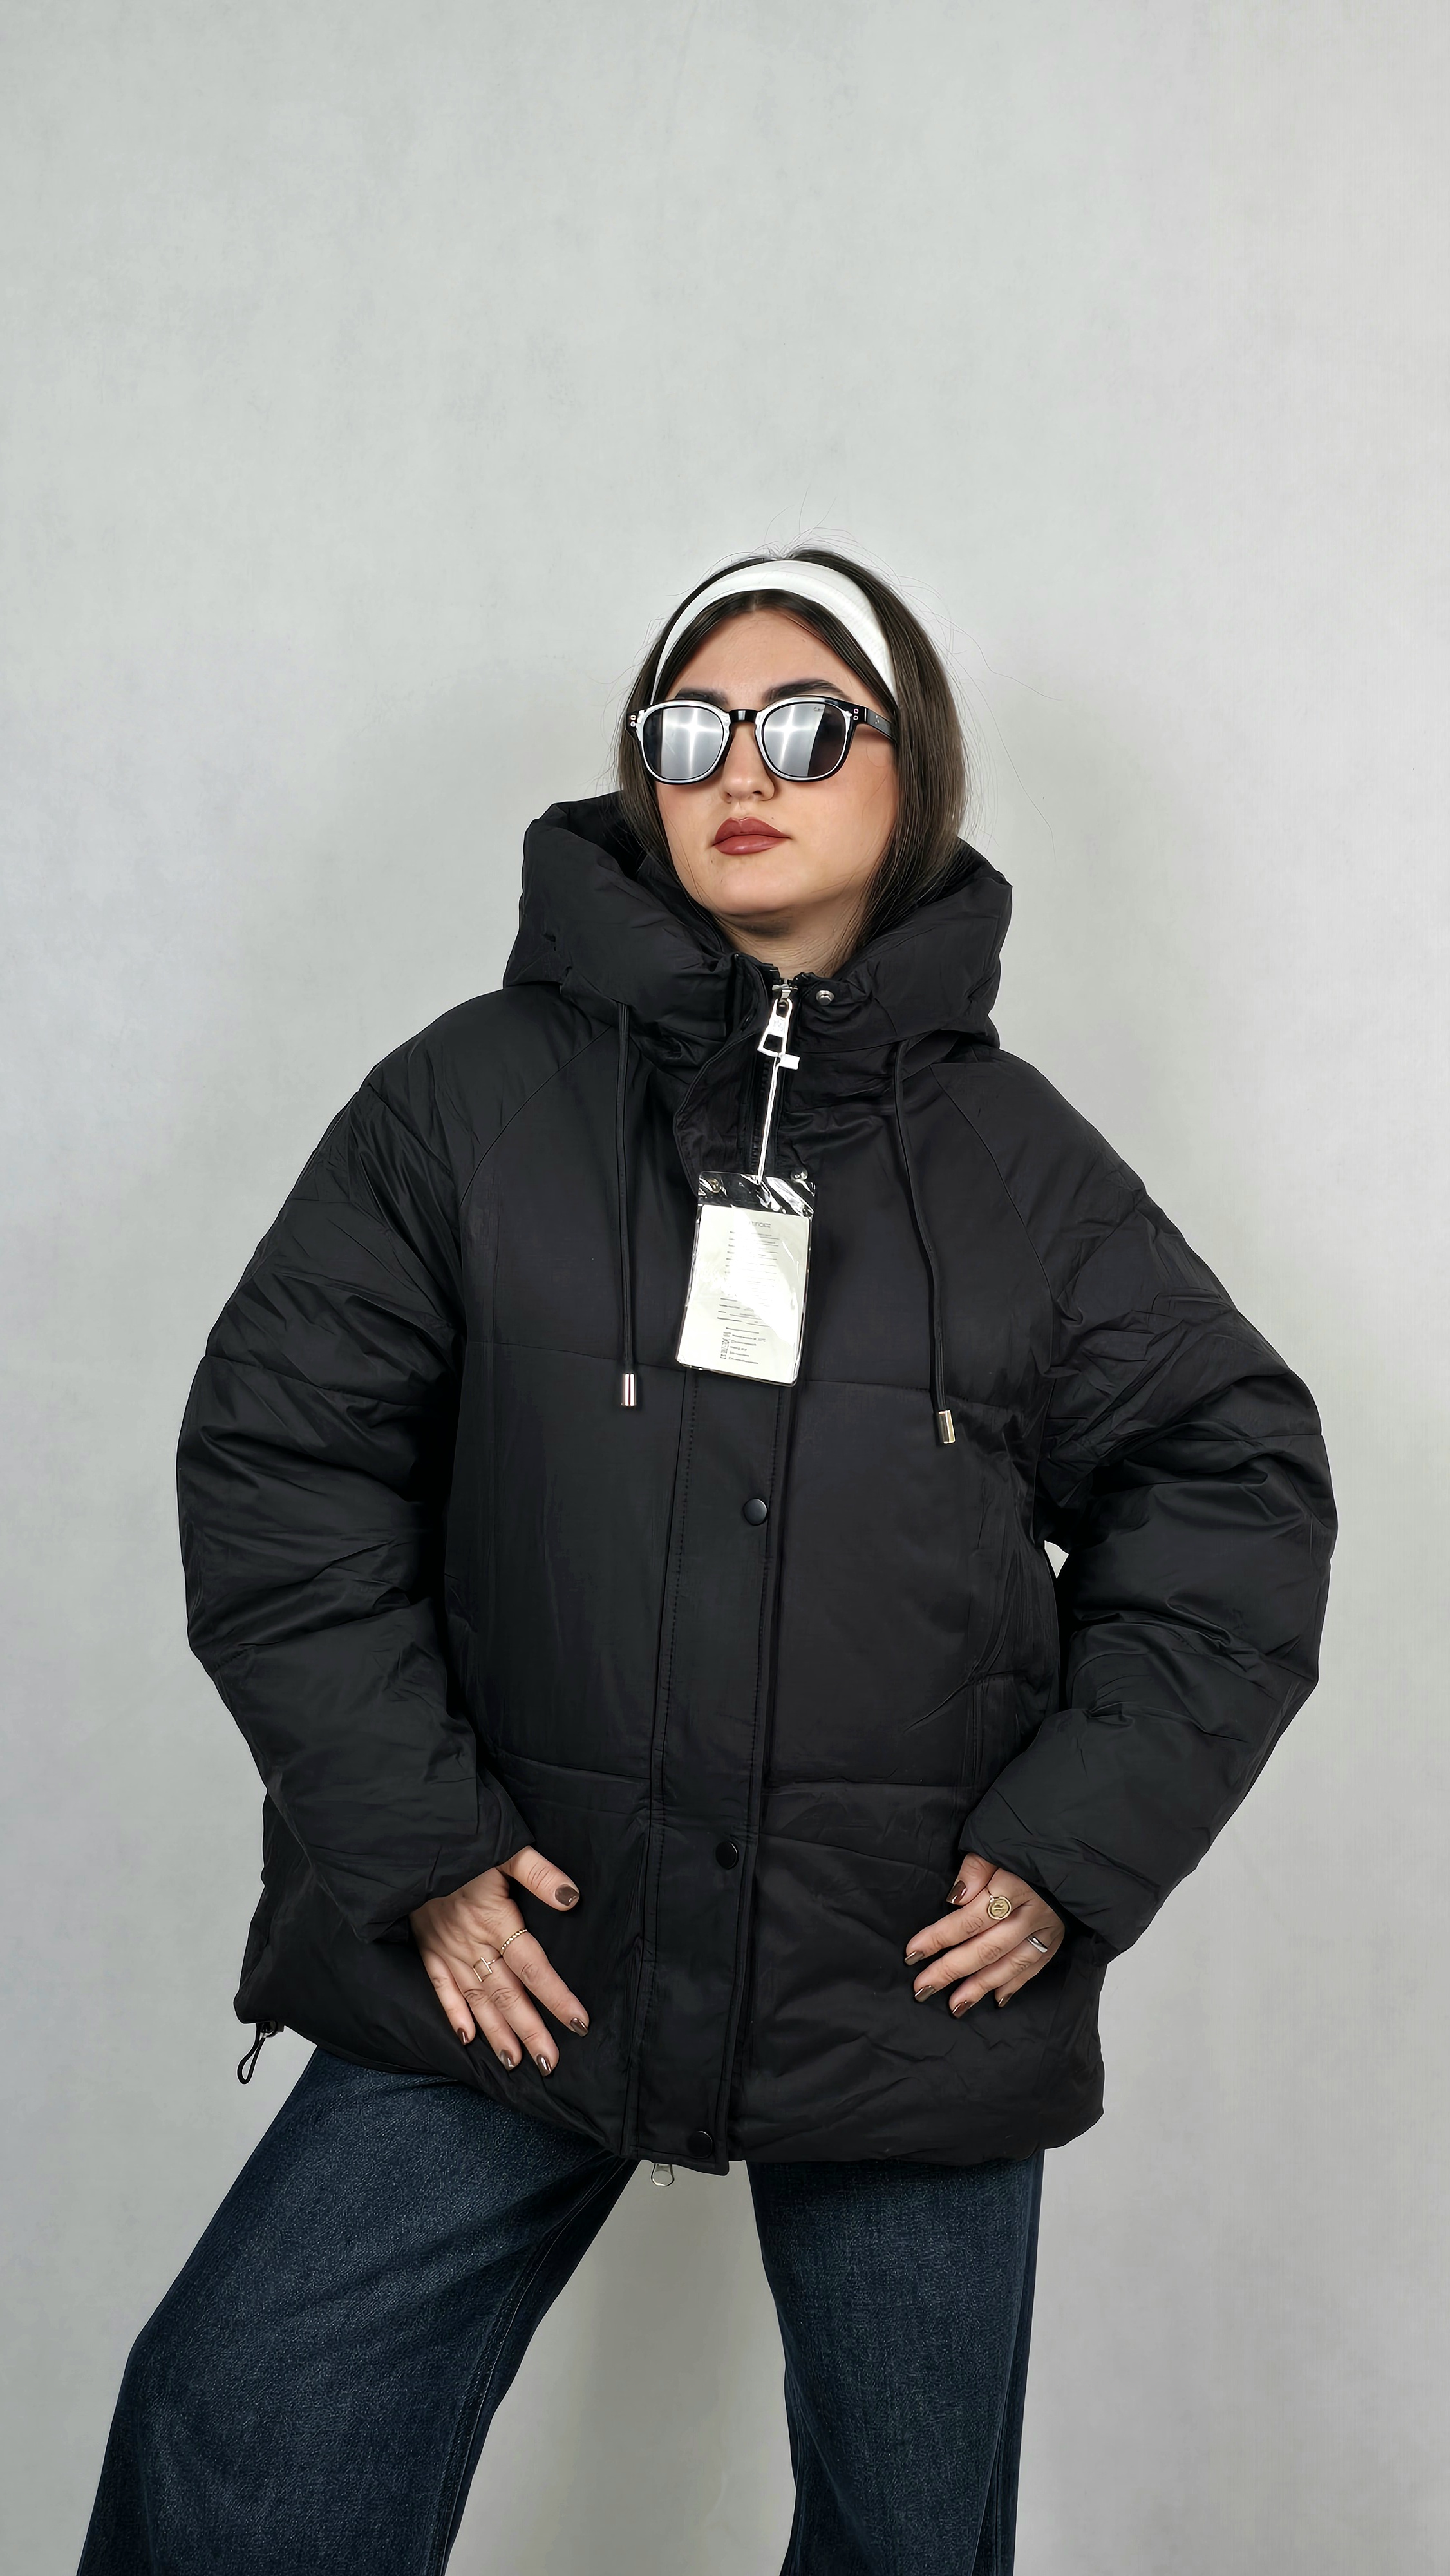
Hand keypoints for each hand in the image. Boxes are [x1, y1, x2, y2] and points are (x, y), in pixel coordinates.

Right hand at [410, 1845, 588, 2074]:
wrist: (407, 1842)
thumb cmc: (462, 1842)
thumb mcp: (504, 1848)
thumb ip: (539, 1873)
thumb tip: (571, 1898)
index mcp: (495, 1919)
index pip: (533, 1966)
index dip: (557, 1996)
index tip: (579, 2022)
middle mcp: (472, 1943)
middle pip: (507, 1994)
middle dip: (530, 2030)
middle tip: (549, 2063)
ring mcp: (447, 1950)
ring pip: (477, 2000)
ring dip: (496, 2033)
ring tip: (515, 2061)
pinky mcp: (427, 1949)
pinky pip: (440, 1988)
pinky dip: (453, 2014)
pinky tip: (466, 2038)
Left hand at [904, 1851, 1064, 2013]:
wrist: (1077, 1846)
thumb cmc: (1026, 1842)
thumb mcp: (996, 1841)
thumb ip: (974, 1869)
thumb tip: (955, 1899)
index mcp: (1013, 1885)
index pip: (970, 1919)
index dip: (940, 1937)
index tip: (913, 1952)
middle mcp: (1032, 1912)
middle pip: (986, 1948)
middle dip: (951, 1970)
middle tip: (923, 1988)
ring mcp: (1047, 1929)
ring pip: (1010, 1964)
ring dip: (980, 1987)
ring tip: (955, 2006)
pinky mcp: (1058, 1938)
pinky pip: (1035, 1967)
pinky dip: (1014, 1984)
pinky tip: (996, 1999)